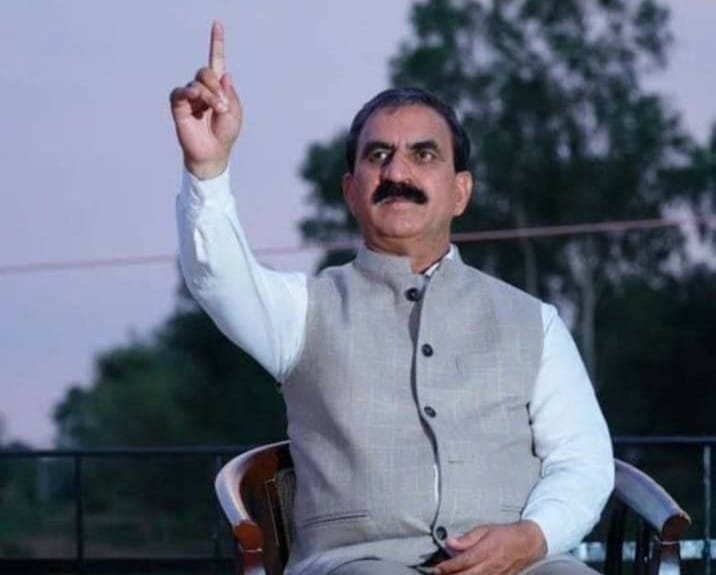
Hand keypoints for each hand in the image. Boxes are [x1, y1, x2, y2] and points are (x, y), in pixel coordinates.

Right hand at [170, 21, 242, 179]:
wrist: (213, 153)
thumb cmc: (225, 134)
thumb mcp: (235, 112)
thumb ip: (230, 93)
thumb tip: (224, 74)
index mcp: (218, 87)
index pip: (216, 61)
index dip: (216, 43)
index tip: (217, 24)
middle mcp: (202, 88)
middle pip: (206, 71)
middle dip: (216, 86)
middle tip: (222, 105)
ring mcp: (189, 96)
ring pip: (197, 83)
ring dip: (209, 95)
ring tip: (216, 110)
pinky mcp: (179, 106)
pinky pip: (181, 92)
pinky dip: (190, 93)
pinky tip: (196, 98)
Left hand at [435, 521, 546, 574]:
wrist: (527, 544)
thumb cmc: (504, 534)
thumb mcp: (485, 529)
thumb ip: (467, 538)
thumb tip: (449, 542)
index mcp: (485, 551)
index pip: (462, 562)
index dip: (448, 567)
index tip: (436, 568)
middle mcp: (489, 565)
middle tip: (437, 574)